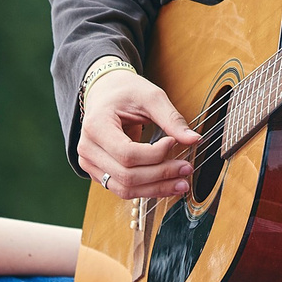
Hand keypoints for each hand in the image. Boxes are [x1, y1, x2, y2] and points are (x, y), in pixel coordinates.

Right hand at [76, 69, 201, 201]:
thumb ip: (172, 119)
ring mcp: (90, 163)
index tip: (173, 142)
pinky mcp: (98, 172)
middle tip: (186, 168)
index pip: (127, 154)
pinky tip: (166, 184)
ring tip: (181, 183)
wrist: (106, 92)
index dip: (155, 154)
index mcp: (96, 126)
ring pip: (124, 189)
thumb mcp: (151, 97)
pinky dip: (147, 189)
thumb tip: (194, 139)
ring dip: (156, 188)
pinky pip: (123, 189)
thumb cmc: (126, 92)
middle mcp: (87, 148)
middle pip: (127, 175)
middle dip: (161, 175)